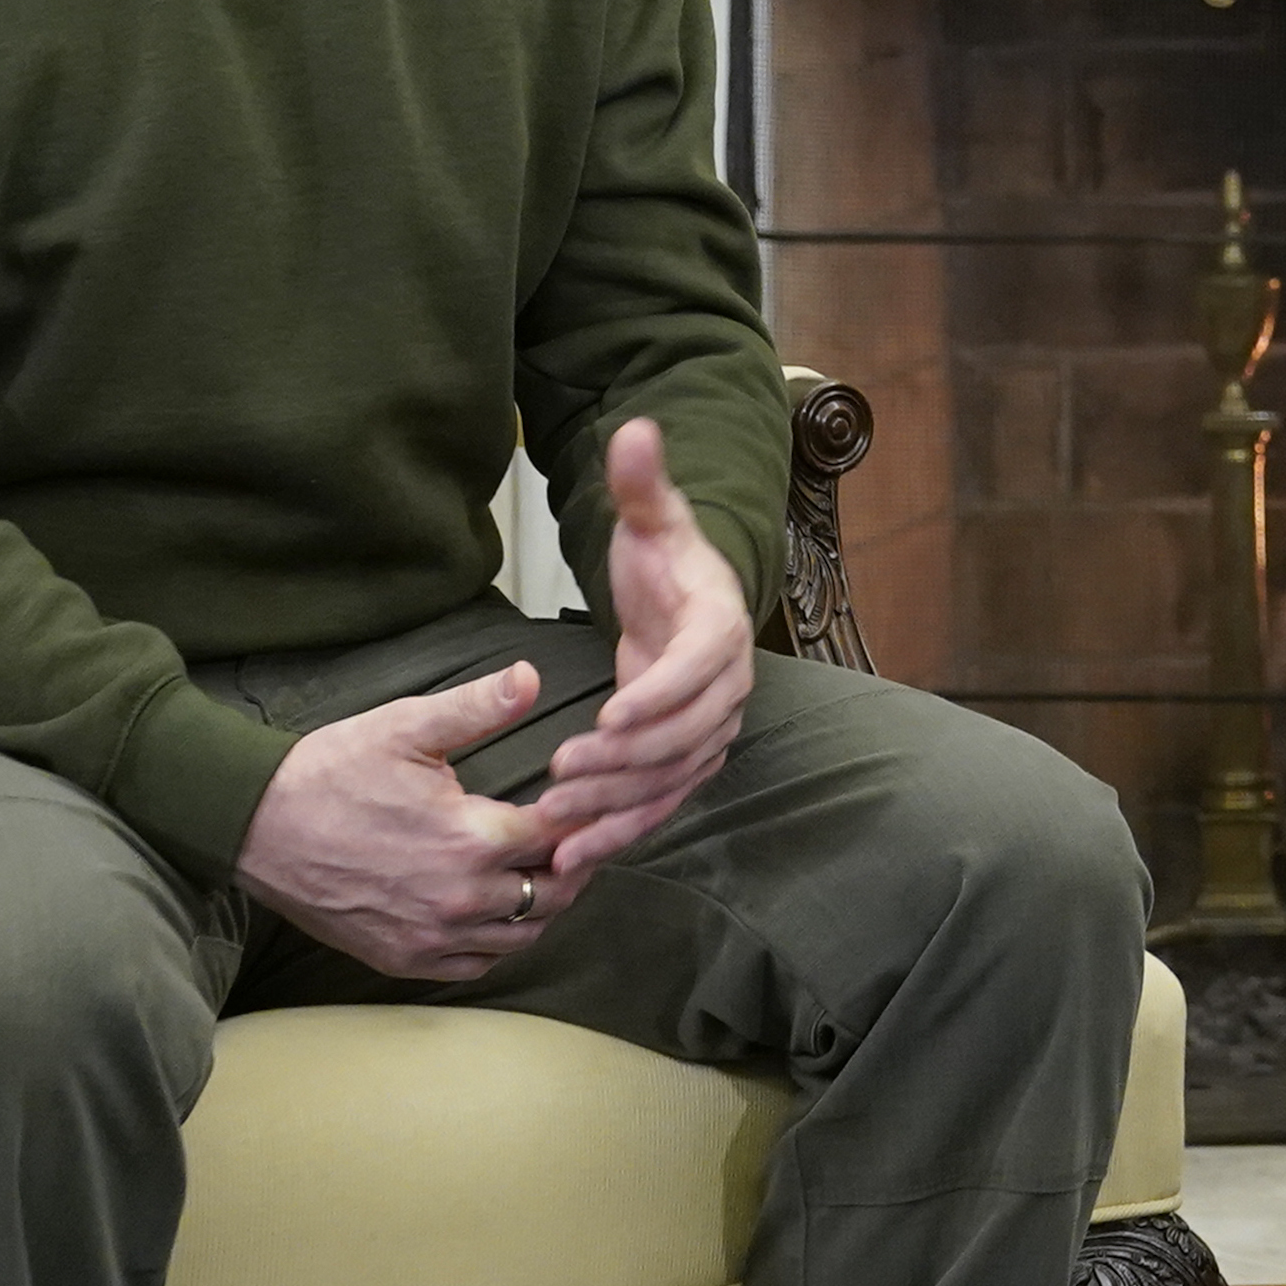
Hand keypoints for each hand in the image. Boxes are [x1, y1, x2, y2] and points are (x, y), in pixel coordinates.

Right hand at [234, 659, 562, 980]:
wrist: (256, 826)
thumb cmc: (331, 771)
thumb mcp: (407, 725)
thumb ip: (478, 706)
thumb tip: (531, 676)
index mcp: (470, 838)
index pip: (560, 835)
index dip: (582, 816)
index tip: (589, 802)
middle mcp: (459, 898)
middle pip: (551, 892)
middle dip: (572, 864)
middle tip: (577, 838)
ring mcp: (430, 935)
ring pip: (521, 936)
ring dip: (541, 905)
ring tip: (543, 873)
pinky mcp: (402, 958)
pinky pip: (475, 966)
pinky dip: (497, 943)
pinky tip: (497, 913)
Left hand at [532, 418, 758, 888]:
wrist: (685, 598)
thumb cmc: (664, 559)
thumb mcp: (650, 518)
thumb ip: (642, 483)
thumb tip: (635, 429)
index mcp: (720, 627)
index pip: (698, 668)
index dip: (658, 696)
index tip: (610, 718)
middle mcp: (727, 686)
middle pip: (684, 736)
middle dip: (624, 763)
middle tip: (562, 774)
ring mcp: (711, 729)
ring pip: (670, 781)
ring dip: (616, 807)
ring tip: (558, 825)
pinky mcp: (688, 760)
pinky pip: (660, 803)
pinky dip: (620, 833)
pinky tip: (573, 857)